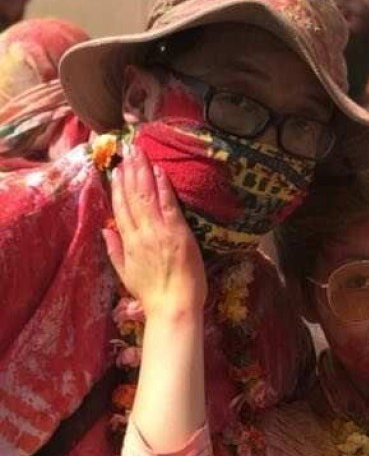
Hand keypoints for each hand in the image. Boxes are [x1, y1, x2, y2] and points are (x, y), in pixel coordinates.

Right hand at [102, 146, 206, 321]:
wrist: (173, 306)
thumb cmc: (153, 294)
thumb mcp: (126, 274)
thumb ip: (115, 251)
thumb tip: (105, 231)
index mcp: (128, 243)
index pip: (120, 209)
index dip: (116, 188)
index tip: (115, 169)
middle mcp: (140, 233)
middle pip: (131, 197)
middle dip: (129, 171)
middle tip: (128, 150)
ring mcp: (158, 231)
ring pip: (146, 196)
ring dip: (142, 172)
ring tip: (139, 153)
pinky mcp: (177, 232)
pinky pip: (167, 204)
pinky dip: (162, 186)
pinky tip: (158, 171)